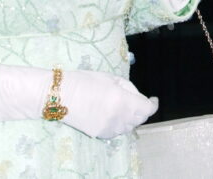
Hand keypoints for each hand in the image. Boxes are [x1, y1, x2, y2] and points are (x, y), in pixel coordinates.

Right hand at [0, 66, 156, 138]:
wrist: (59, 95)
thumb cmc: (84, 81)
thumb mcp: (110, 78)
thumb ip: (128, 88)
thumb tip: (137, 97)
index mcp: (122, 100)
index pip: (146, 109)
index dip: (153, 104)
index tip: (153, 99)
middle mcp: (118, 117)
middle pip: (139, 119)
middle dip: (141, 109)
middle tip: (136, 100)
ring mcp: (108, 127)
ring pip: (128, 127)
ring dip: (130, 118)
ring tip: (122, 106)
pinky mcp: (99, 133)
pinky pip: (116, 131)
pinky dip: (119, 124)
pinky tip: (111, 114)